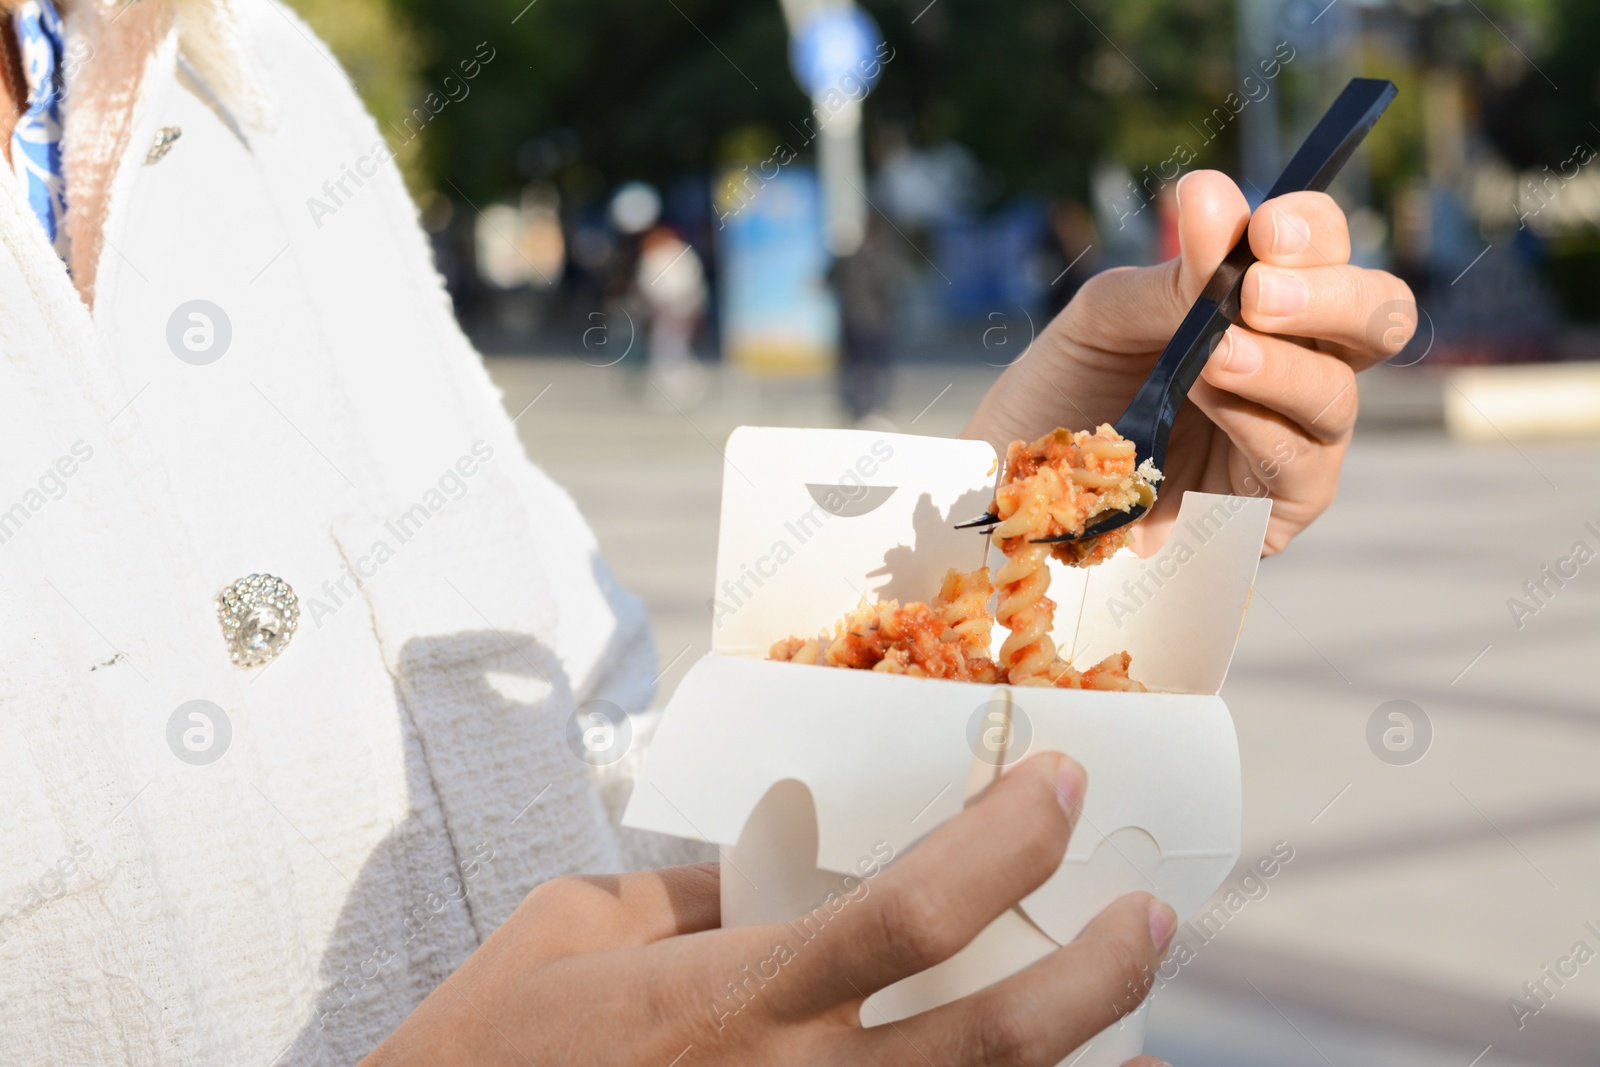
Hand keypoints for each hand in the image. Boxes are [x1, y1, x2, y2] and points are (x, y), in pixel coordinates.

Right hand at [363, 753, 1178, 1065]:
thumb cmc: (488, 1050)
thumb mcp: (575, 930)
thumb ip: (690, 889)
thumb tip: (775, 857)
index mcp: (735, 997)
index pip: (911, 911)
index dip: (1006, 844)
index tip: (1059, 784)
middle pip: (994, 1040)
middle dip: (1097, 973)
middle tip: (1152, 913)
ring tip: (1142, 1027)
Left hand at [965, 170, 1415, 554]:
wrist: (1009, 491)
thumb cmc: (1062, 397)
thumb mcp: (1104, 322)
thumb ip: (1171, 277)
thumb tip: (1217, 193)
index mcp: (1264, 309)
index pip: (1325, 254)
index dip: (1313, 231)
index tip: (1265, 226)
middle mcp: (1295, 370)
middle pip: (1378, 319)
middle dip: (1331, 296)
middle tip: (1260, 290)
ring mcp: (1291, 444)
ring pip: (1338, 396)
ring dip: (1280, 367)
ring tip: (1216, 355)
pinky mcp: (1272, 514)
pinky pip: (1298, 465)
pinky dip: (1256, 425)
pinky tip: (1208, 400)